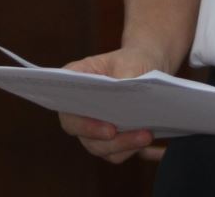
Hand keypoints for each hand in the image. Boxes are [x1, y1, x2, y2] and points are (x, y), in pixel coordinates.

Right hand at [57, 47, 165, 164]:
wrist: (148, 68)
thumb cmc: (134, 61)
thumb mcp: (132, 61)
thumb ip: (126, 76)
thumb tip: (124, 98)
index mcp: (75, 79)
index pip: (66, 103)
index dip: (81, 119)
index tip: (105, 125)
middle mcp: (78, 106)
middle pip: (79, 129)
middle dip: (100, 135)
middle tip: (117, 132)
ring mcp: (90, 126)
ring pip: (97, 146)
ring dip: (121, 144)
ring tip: (145, 135)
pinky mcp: (106, 140)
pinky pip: (113, 153)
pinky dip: (129, 148)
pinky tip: (144, 138)